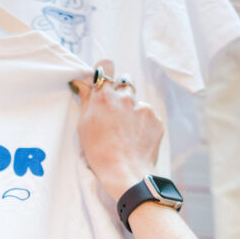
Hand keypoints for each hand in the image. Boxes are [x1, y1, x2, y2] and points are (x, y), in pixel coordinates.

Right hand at [71, 59, 163, 201]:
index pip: (106, 65)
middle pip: (124, 81)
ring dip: (131, 109)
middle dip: (120, 92)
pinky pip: (147, 115)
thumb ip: (86, 101)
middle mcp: (125, 96)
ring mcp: (142, 107)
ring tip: (125, 131)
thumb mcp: (84, 127)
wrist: (126, 173)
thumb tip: (84, 84)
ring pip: (136, 101)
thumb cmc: (100, 153)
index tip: (103, 81)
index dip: (104, 71)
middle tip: (114, 111)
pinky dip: (142, 124)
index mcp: (104, 96)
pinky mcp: (155, 119)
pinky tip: (135, 139)